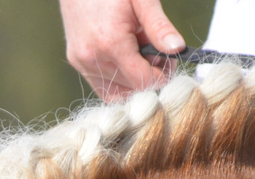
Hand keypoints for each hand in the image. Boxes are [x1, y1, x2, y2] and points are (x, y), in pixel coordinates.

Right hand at [59, 0, 185, 99]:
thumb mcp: (142, 0)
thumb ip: (159, 27)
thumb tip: (178, 50)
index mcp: (111, 43)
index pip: (144, 81)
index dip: (162, 74)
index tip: (168, 58)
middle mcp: (93, 59)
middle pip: (133, 88)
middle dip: (148, 74)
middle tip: (152, 48)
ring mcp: (82, 63)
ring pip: (118, 92)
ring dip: (133, 77)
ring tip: (135, 50)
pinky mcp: (76, 62)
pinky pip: (103, 87)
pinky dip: (119, 79)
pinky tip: (123, 58)